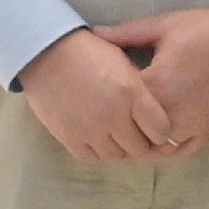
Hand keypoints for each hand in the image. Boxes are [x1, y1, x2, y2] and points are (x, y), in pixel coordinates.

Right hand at [17, 27, 180, 162]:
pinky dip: (97, 151)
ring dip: (120, 149)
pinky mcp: (68, 136)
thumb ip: (141, 90)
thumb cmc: (89, 51)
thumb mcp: (124, 61)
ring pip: (116, 156)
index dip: (162, 131)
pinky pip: (91, 157)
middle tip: (139, 135)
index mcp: (131, 93)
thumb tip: (155, 113)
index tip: (157, 127)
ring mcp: (89, 129)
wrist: (46, 51)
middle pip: (140, 148)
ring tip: (117, 136)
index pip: (161, 131)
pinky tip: (98, 138)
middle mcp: (112, 115)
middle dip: (143, 143)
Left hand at [88, 3, 208, 156]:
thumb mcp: (161, 26)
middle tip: (112, 121)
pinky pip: (184, 150)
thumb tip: (93, 33)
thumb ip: (124, 34)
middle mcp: (175, 110)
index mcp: (158, 83)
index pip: (121, 105)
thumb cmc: (202, 28)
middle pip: (137, 133)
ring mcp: (194, 123)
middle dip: (124, 128)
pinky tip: (161, 137)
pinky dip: (170, 148)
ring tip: (135, 130)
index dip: (108, 102)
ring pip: (158, 147)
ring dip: (146, 141)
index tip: (101, 97)